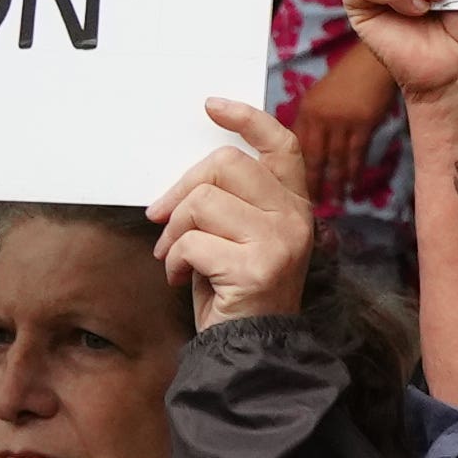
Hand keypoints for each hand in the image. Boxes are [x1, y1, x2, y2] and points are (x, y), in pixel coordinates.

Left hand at [153, 96, 313, 329]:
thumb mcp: (238, 236)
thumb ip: (228, 201)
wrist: (250, 349)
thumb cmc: (235, 292)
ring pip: (203, 202)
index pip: (281, 145)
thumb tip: (185, 181)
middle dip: (181, 189)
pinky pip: (193, 241)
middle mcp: (295, 218)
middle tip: (161, 218)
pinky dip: (173, 260)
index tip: (211, 107)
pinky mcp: (258, 266)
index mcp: (293, 205)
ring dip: (173, 231)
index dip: (246, 120)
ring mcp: (281, 240)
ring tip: (172, 256)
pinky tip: (179, 278)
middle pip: (226, 164)